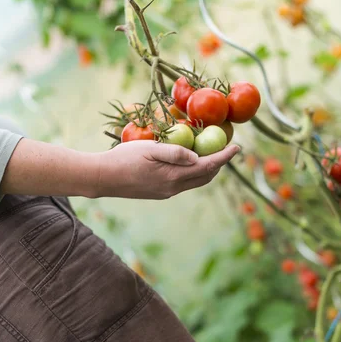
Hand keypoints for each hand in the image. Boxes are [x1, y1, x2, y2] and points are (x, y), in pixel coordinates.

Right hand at [95, 141, 239, 199]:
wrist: (103, 178)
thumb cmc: (124, 158)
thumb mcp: (150, 149)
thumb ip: (174, 152)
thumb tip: (197, 157)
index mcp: (173, 177)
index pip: (207, 166)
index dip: (224, 157)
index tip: (237, 147)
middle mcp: (173, 188)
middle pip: (205, 177)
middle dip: (219, 164)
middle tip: (227, 150)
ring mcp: (166, 193)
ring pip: (195, 182)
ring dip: (208, 170)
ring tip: (214, 156)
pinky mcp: (159, 194)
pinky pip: (184, 184)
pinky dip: (194, 174)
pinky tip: (192, 164)